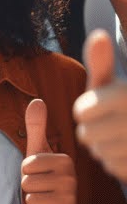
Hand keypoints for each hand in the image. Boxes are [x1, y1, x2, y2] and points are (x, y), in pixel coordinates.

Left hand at [22, 98, 77, 203]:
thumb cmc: (45, 177)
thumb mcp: (38, 151)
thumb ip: (36, 127)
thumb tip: (36, 101)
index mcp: (65, 160)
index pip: (27, 165)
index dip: (26, 170)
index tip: (39, 172)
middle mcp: (71, 178)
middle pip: (26, 182)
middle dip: (28, 186)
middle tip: (41, 187)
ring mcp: (71, 198)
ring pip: (30, 199)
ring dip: (33, 200)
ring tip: (45, 197)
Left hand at [74, 30, 126, 180]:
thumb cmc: (124, 105)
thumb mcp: (113, 84)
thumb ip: (101, 62)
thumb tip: (97, 36)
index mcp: (125, 95)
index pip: (81, 112)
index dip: (86, 111)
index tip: (102, 107)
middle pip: (86, 135)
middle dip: (94, 131)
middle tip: (112, 124)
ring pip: (99, 153)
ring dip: (105, 147)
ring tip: (122, 137)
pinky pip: (113, 167)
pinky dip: (117, 162)